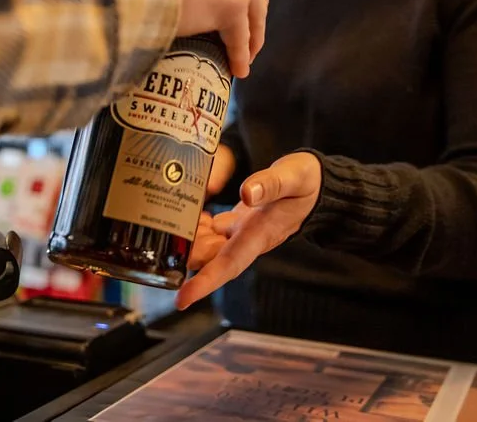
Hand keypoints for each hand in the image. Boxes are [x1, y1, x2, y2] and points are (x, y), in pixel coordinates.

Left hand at [176, 152, 320, 309]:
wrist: (316, 185)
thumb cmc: (306, 182)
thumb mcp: (292, 178)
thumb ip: (271, 185)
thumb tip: (246, 194)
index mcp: (260, 234)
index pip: (229, 265)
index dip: (205, 283)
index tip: (182, 299)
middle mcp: (248, 240)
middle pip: (210, 259)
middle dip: (185, 258)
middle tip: (160, 245)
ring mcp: (242, 233)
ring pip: (208, 246)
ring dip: (189, 241)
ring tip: (169, 224)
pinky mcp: (239, 223)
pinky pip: (212, 232)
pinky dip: (197, 226)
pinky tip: (186, 214)